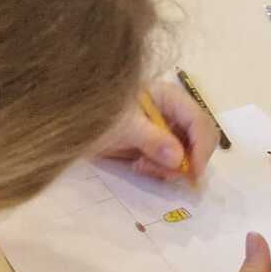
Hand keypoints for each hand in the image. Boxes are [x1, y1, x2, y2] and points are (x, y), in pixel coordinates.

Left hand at [93, 80, 218, 182]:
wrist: (69, 121)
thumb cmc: (93, 113)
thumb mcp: (121, 126)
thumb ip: (151, 140)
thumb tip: (179, 159)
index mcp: (168, 97)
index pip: (199, 121)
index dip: (201, 148)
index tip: (193, 174)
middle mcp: (172, 111)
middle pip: (199, 138)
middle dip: (187, 160)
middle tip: (164, 174)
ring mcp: (164, 127)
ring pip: (186, 153)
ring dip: (169, 167)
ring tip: (141, 166)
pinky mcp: (154, 143)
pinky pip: (170, 161)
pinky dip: (159, 168)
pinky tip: (139, 165)